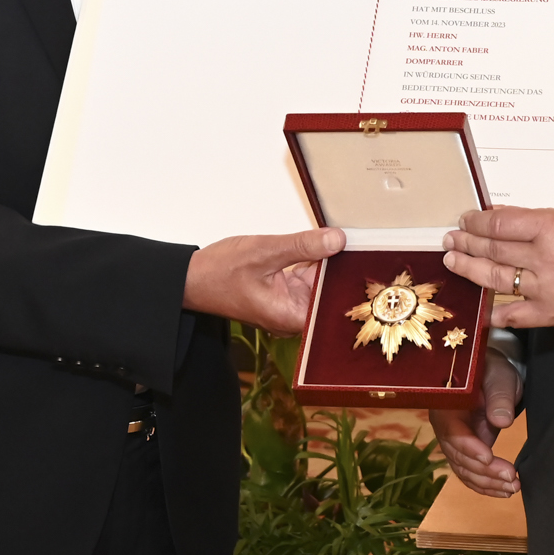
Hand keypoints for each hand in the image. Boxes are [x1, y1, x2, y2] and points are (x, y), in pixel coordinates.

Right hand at [182, 227, 342, 335]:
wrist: (191, 279)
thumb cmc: (217, 274)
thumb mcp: (263, 252)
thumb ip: (302, 246)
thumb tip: (336, 240)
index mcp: (289, 315)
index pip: (333, 304)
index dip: (349, 282)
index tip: (362, 258)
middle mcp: (292, 315)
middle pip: (329, 293)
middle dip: (340, 268)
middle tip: (357, 242)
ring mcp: (288, 304)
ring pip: (319, 283)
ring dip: (326, 263)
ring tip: (341, 239)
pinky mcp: (284, 293)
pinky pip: (307, 277)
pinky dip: (312, 262)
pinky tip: (320, 245)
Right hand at [431, 354, 521, 497]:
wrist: (489, 373)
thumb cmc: (492, 371)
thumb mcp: (499, 377)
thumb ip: (499, 396)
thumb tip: (501, 421)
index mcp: (446, 406)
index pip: (452, 432)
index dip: (469, 447)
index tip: (489, 457)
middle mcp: (445, 426)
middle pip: (458, 456)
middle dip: (484, 471)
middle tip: (511, 477)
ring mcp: (454, 441)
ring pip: (464, 470)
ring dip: (487, 483)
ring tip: (513, 487)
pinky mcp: (466, 450)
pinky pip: (470, 473)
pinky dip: (485, 484)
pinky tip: (503, 490)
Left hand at [443, 206, 553, 329]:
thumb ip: (526, 219)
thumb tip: (492, 217)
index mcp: (551, 229)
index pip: (500, 224)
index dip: (476, 222)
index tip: (465, 221)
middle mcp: (545, 259)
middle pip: (493, 250)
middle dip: (467, 244)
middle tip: (451, 241)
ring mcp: (545, 288)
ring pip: (496, 279)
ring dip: (470, 269)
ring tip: (454, 262)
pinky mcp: (549, 313)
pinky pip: (513, 315)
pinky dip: (492, 312)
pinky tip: (476, 306)